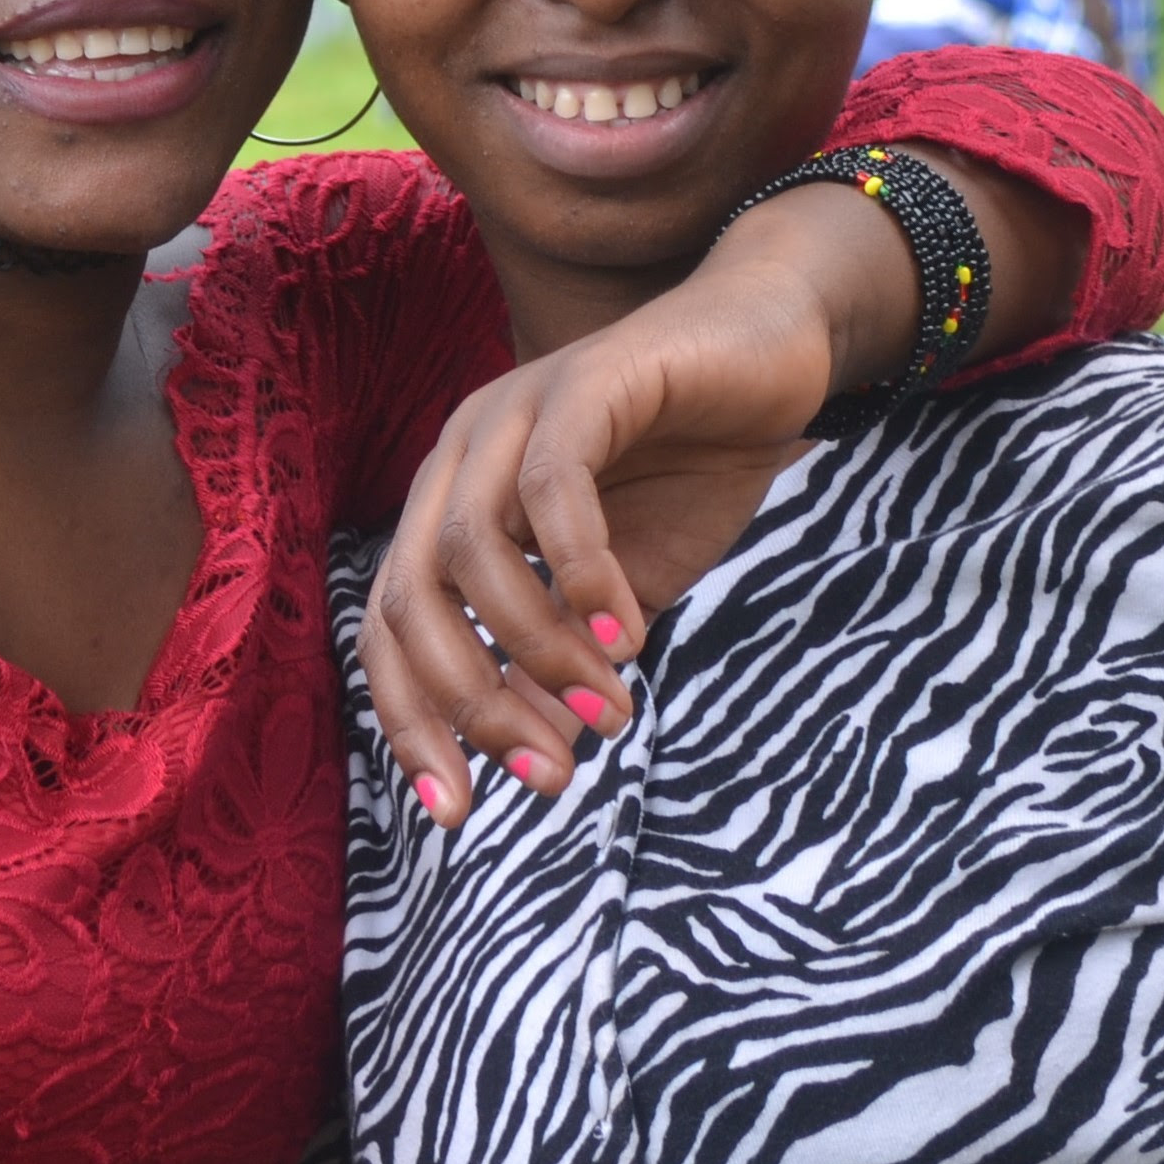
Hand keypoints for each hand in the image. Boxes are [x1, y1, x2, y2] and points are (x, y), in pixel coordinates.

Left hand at [360, 245, 833, 826]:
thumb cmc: (690, 470)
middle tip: (545, 775)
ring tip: (610, 711)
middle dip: (469, 702)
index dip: (411, 722)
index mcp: (453, 503)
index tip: (458, 811)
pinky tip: (628, 633)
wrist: (773, 352)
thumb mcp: (618, 595)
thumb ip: (569, 663)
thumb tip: (542, 763)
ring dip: (537, 652)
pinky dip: (580, 574)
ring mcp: (513, 409)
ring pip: (472, 550)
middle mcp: (462, 454)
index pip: (390, 627)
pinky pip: (554, 487)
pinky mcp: (584, 380)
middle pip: (411, 596)